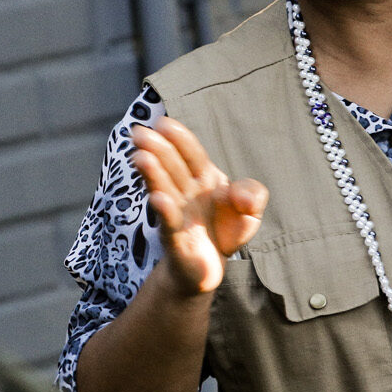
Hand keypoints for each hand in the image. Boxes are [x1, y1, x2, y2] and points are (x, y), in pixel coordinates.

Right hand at [129, 117, 268, 295]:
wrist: (207, 268)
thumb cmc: (225, 230)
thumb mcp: (250, 210)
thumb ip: (252, 194)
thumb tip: (240, 197)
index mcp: (204, 178)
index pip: (192, 154)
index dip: (179, 138)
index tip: (163, 123)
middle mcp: (186, 192)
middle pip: (172, 167)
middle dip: (157, 149)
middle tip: (139, 132)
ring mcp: (178, 214)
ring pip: (164, 189)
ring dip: (153, 174)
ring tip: (140, 157)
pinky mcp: (175, 239)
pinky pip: (170, 222)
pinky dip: (164, 210)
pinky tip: (158, 198)